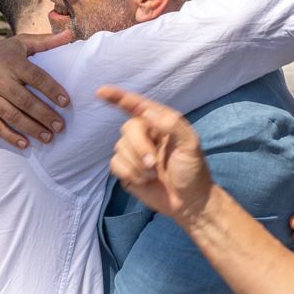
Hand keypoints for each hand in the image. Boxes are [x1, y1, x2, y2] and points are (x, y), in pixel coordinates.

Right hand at [0, 32, 71, 148]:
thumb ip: (45, 42)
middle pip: (24, 100)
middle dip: (44, 114)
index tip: (66, 102)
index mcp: (11, 62)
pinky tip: (25, 144)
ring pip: (11, 115)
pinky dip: (10, 136)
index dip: (51, 90)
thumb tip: (69, 35)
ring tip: (49, 137)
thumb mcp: (19, 43)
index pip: (35, 77)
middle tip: (60, 126)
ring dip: (31, 128)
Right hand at [98, 86, 214, 222]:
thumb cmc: (192, 171)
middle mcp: (145, 134)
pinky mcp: (126, 169)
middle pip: (128, 128)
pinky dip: (129, 173)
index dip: (118, 97)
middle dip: (139, 147)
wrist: (188, 202)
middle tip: (153, 164)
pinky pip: (115, 164)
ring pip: (119, 147)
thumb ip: (172, 124)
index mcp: (160, 123)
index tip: (100, 91)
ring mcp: (134, 152)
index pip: (137, 105)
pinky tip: (144, 181)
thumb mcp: (191, 145)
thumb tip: (147, 112)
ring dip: (137, 164)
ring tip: (153, 175)